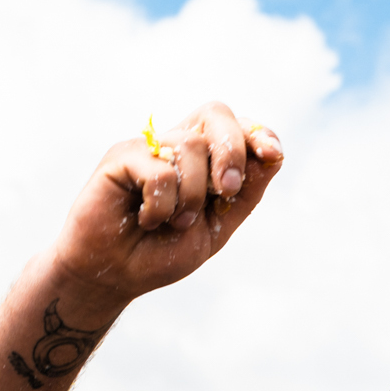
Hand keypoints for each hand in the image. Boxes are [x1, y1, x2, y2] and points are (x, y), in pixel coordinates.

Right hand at [47, 102, 283, 311]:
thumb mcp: (215, 229)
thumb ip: (243, 196)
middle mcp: (176, 146)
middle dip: (231, 149)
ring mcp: (149, 147)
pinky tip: (146, 220)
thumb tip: (275, 156)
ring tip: (173, 223)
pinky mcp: (121, 157)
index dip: (258, 134)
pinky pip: (159, 171)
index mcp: (203, 161)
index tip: (273, 154)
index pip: (237, 128)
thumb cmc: (159, 254)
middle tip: (225, 190)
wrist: (114, 276)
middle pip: (216, 113)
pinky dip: (160, 206)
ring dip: (191, 196)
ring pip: (190, 146)